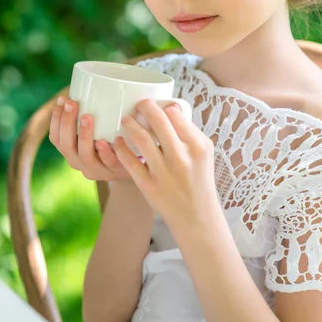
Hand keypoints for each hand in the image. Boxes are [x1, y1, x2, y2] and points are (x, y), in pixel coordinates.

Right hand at [49, 96, 144, 181]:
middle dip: (67, 123)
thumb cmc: (117, 137)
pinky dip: (105, 153)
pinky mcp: (116, 172)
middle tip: (73, 103)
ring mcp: (98, 170)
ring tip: (88, 117)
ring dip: (84, 135)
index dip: (56, 119)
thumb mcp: (101, 126)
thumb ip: (95, 110)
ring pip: (85, 156)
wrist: (141, 162)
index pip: (56, 137)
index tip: (62, 99)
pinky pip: (109, 164)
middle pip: (66, 145)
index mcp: (73, 150)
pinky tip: (104, 141)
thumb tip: (91, 78)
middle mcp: (81, 162)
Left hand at [113, 98, 218, 230]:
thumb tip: (170, 108)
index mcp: (197, 146)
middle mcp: (181, 157)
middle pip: (158, 121)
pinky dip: (121, 148)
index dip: (164, 106)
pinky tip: (117, 141)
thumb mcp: (204, 153)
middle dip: (145, 106)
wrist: (196, 217)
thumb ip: (190, 131)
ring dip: (130, 123)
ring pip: (141, 138)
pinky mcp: (148, 185)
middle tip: (138, 104)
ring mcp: (164, 172)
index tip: (156, 105)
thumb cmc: (199, 180)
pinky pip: (129, 161)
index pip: (176, 115)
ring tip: (126, 119)